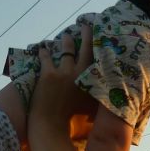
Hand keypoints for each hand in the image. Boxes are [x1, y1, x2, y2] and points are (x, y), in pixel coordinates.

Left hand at [30, 24, 94, 140]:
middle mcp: (79, 73)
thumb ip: (97, 97)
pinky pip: (46, 57)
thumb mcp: (90, 107)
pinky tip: (43, 48)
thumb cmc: (72, 119)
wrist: (51, 124)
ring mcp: (63, 72)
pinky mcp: (47, 73)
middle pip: (85, 48)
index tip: (101, 33)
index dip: (99, 44)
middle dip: (86, 35)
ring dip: (66, 42)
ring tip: (66, 36)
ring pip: (65, 50)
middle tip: (86, 25)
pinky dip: (44, 52)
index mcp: (91, 80)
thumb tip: (107, 93)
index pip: (98, 58)